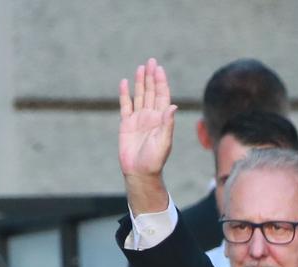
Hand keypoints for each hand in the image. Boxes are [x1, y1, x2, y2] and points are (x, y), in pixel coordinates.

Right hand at [118, 58, 177, 180]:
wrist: (140, 173)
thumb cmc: (154, 161)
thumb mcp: (164, 142)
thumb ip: (168, 124)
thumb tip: (173, 106)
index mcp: (161, 119)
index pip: (162, 95)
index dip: (161, 81)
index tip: (158, 68)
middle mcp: (151, 116)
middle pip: (151, 92)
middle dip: (151, 76)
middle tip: (151, 61)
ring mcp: (138, 119)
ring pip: (140, 96)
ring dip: (140, 82)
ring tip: (140, 67)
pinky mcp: (126, 124)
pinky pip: (125, 106)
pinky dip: (125, 94)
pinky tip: (124, 83)